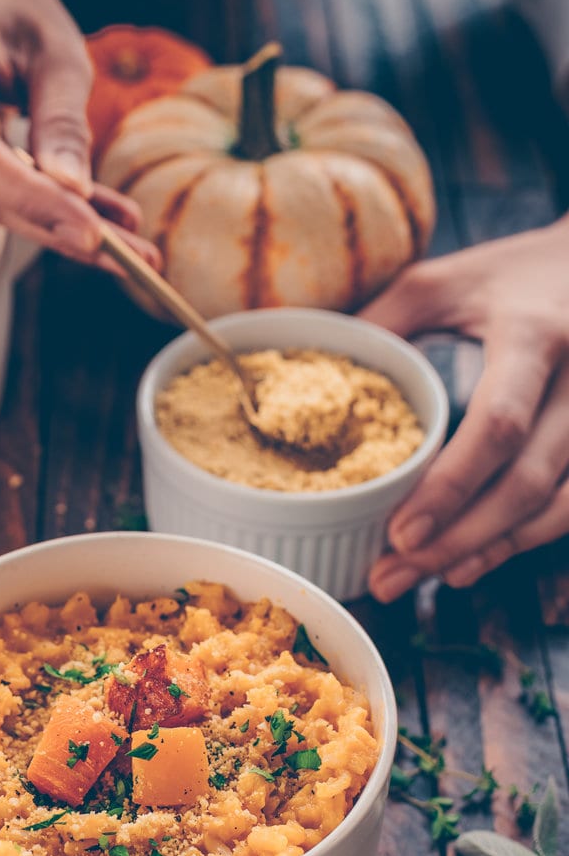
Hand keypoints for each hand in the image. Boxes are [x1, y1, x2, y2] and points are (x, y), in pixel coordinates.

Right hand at [0, 0, 156, 267]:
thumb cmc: (7, 11)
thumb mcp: (54, 45)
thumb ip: (61, 117)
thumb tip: (73, 191)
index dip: (31, 199)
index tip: (93, 234)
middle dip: (58, 228)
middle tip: (134, 256)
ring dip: (54, 226)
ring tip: (126, 240)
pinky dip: (33, 209)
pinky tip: (87, 219)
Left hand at [360, 217, 568, 600]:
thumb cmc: (510, 276)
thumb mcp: (442, 282)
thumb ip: (384, 324)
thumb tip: (312, 376)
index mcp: (533, 336)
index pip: (498, 426)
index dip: (450, 488)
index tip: (399, 533)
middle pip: (526, 483)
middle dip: (457, 540)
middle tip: (390, 576)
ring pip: (556, 508)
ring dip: (488, 552)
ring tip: (422, 579)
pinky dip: (520, 541)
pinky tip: (469, 562)